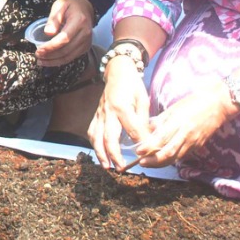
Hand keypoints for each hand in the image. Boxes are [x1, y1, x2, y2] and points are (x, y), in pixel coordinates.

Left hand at [34, 0, 93, 66]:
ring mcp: (86, 41)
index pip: (64, 38)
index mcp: (79, 21)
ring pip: (69, 56)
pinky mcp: (85, 46)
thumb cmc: (71, 4)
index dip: (51, 47)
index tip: (39, 50)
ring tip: (41, 61)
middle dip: (50, 55)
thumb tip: (48, 33)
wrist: (85, 6)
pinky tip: (50, 60)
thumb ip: (54, 19)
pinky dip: (60, 60)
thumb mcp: (60, 5)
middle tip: (37, 55)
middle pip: (66, 50)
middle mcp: (85, 33)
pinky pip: (72, 57)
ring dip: (54, 61)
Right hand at [89, 55, 150, 170]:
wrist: (117, 70)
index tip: (146, 153)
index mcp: (122, 106)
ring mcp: (99, 113)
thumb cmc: (132, 84)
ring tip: (107, 166)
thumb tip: (147, 138)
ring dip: (100, 153)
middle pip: (109, 137)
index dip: (139, 142)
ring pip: (96, 137)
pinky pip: (92, 131)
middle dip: (114, 155)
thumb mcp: (143, 98)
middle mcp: (108, 111)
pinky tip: (100, 153)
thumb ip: (143, 118)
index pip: (131, 128)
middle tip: (121, 168)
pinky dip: (94, 144)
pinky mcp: (96, 115)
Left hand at [134, 79, 234, 167]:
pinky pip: (182, 155)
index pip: (160, 139)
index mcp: (178, 122)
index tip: (138, 151)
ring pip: (175, 157)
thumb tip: (148, 129)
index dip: (148, 147)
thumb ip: (161, 121)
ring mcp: (192, 142)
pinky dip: (171, 159)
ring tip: (149, 163)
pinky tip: (163, 159)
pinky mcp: (197, 146)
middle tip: (141, 162)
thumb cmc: (194, 103)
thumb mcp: (174, 108)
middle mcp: (185, 134)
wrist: (217, 105)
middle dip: (153, 160)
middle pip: (167, 153)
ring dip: (160, 163)